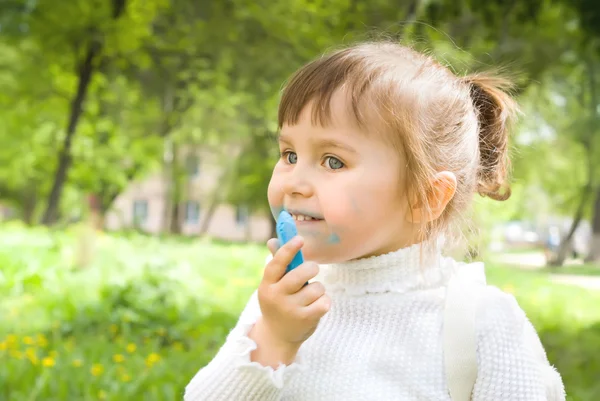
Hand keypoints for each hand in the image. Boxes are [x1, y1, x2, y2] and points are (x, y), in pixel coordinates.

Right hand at [248, 236, 330, 365]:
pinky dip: (324, 301)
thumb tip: (273, 240)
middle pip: (301, 273)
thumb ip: (277, 263)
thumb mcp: (272, 285)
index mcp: (267, 285)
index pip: (277, 264)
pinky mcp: (305, 320)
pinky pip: (324, 301)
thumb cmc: (278, 303)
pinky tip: (316, 306)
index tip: (300, 239)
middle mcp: (277, 297)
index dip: (288, 249)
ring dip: (318, 288)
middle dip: (312, 268)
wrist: (277, 337)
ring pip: (317, 287)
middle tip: (312, 269)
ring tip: (311, 295)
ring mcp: (291, 309)